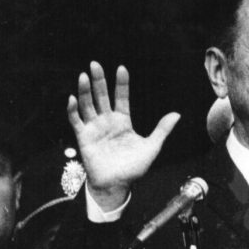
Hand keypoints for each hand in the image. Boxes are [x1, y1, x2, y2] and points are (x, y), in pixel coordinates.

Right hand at [67, 61, 180, 210]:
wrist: (117, 185)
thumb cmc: (134, 168)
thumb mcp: (152, 147)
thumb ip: (162, 130)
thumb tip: (177, 114)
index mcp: (123, 121)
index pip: (121, 98)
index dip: (121, 84)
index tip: (122, 68)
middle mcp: (107, 121)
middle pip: (102, 96)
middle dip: (99, 81)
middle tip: (95, 63)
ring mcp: (94, 128)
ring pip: (88, 105)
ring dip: (85, 91)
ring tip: (85, 76)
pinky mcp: (83, 138)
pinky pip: (76, 121)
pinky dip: (73, 110)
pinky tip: (72, 98)